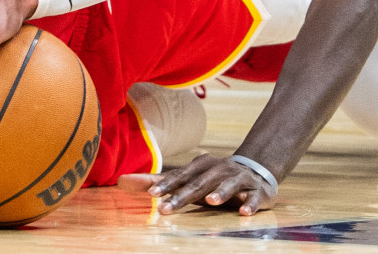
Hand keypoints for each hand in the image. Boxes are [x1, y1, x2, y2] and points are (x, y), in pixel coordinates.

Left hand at [118, 154, 278, 215]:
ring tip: (211, 201)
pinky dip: (250, 203)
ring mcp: (239, 178)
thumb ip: (156, 181)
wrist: (255, 171)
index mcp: (200, 166)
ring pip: (228, 184)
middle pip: (199, 183)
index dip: (166, 185)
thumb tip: (120, 182)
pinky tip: (244, 212)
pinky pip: (254, 196)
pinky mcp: (257, 190)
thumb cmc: (212, 178)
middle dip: (183, 195)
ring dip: (220, 192)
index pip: (180, 175)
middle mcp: (219, 169)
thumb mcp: (187, 178)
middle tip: (166, 209)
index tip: (151, 196)